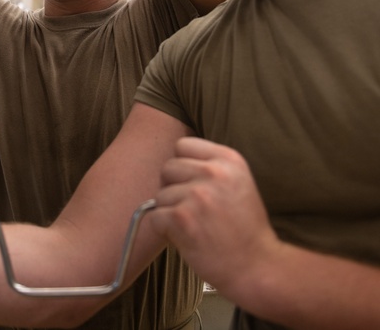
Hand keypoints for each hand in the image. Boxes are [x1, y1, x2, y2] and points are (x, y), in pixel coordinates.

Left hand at [150, 137, 280, 292]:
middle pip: (167, 167)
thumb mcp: (238, 184)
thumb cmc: (245, 229)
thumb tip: (173, 162)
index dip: (183, 166)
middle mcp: (214, 172)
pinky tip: (187, 237)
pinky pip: (155, 217)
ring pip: (160, 195)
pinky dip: (164, 230)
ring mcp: (197, 195)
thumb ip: (211, 167)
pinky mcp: (182, 218)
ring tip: (195, 226)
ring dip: (171, 212)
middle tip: (193, 209)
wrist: (258, 267)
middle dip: (173, 188)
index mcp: (229, 160)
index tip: (193, 184)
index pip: (183, 145)